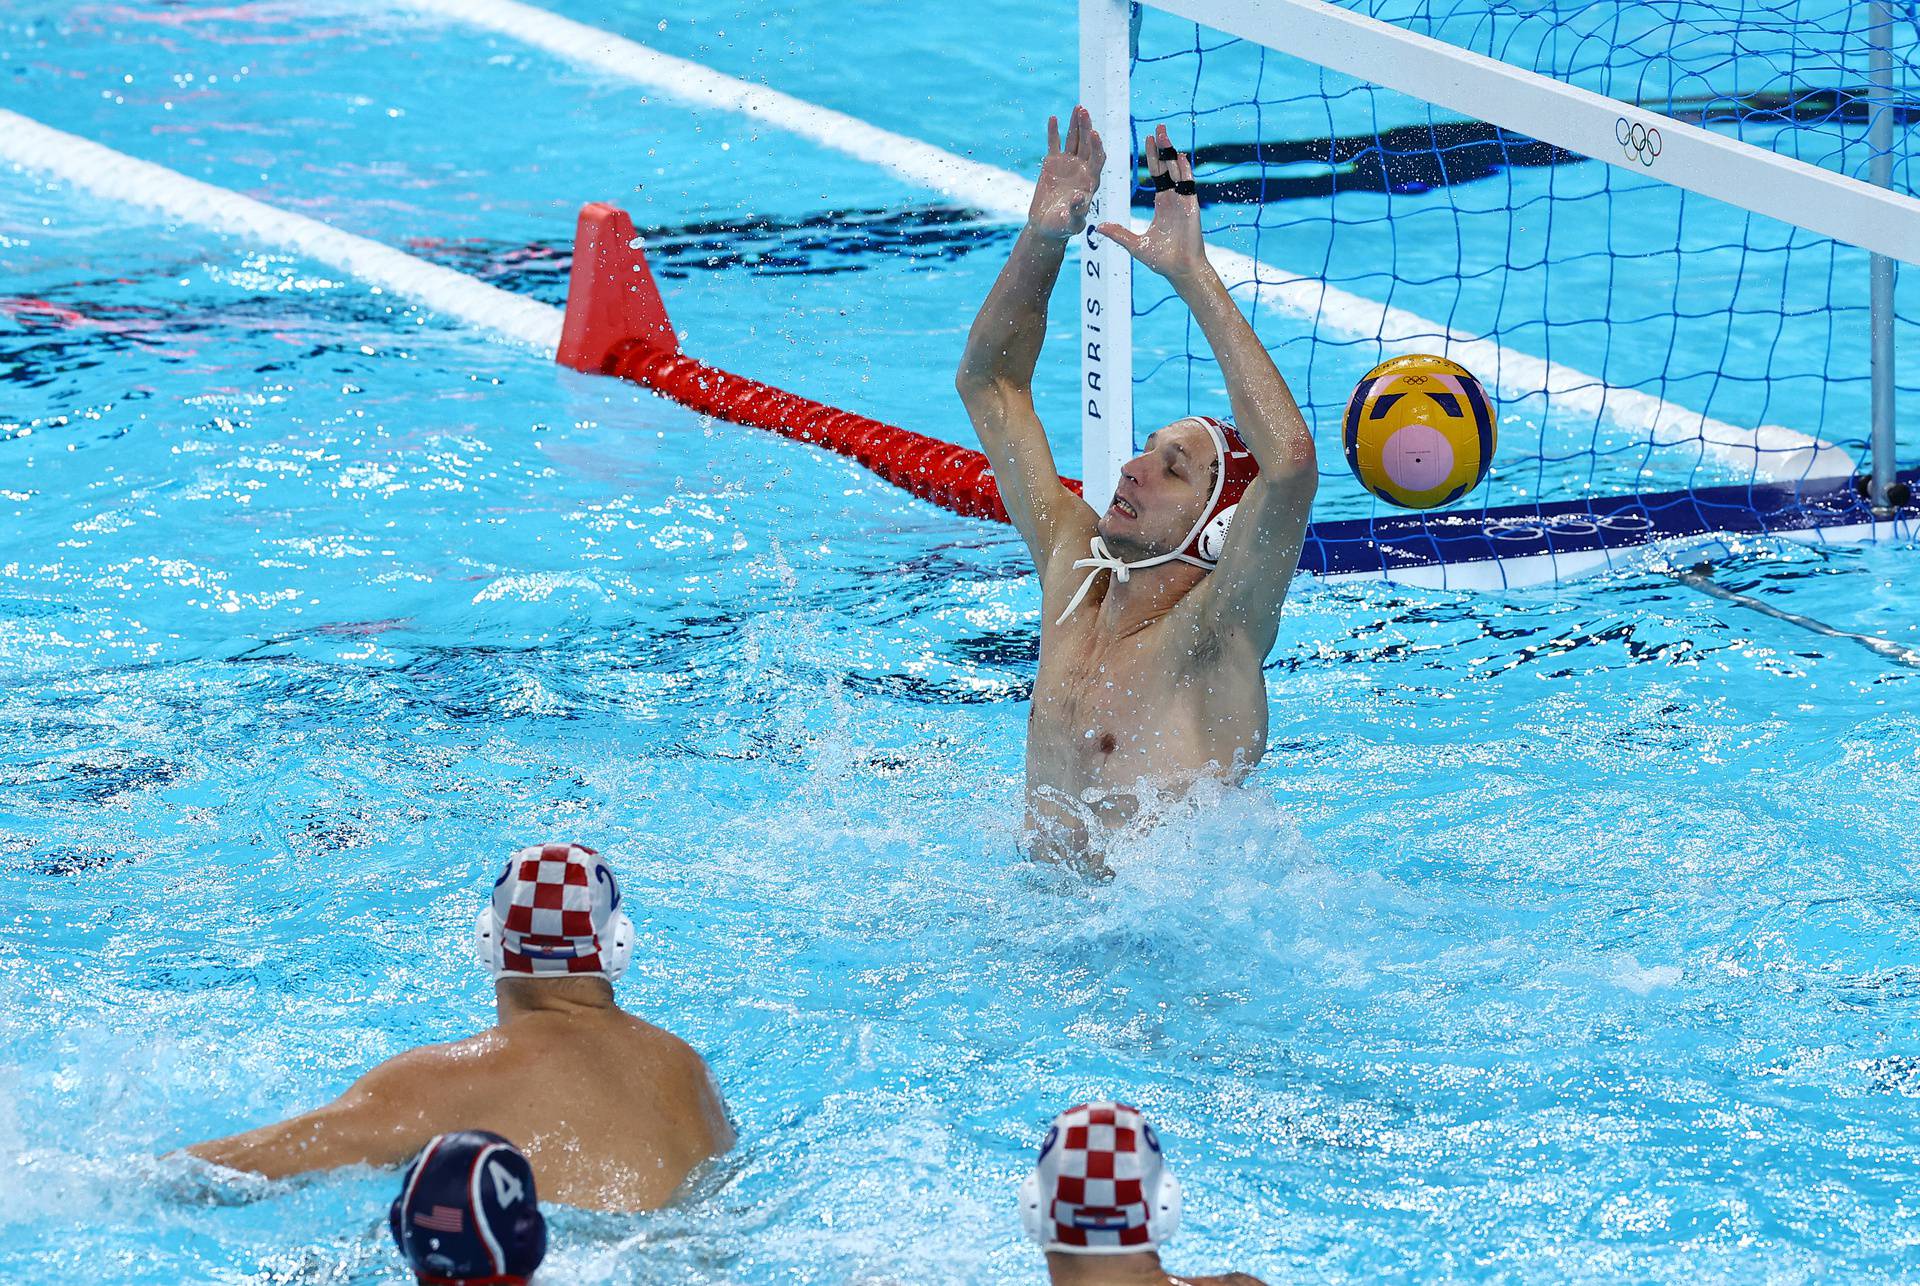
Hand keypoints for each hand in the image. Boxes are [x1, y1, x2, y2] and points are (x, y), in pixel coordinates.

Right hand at [1027, 105, 1105, 241]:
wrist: (1047, 226)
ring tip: (1077, 108)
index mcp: (1091, 181)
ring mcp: (1068, 164)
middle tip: (1084, 111)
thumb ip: (1077, 211)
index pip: (1097, 159)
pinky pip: (1054, 144)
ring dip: (1075, 124)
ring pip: (1074, 140)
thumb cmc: (1063, 227)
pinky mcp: (1053, 163)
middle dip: (1086, 127)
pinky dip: (1054, 132)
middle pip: (1087, 144)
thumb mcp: (1072, 222)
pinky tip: (1053, 118)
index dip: (1096, 146)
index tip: (1094, 134)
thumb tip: (1080, 197)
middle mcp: (1083, 168)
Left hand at [1097, 123, 1210, 285]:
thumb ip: (1118, 233)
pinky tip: (1180, 155)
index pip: (1156, 175)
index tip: (1146, 141)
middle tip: (1157, 128)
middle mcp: (1173, 199)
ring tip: (1164, 134)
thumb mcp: (1135, 244)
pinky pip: (1188, 185)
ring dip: (1171, 152)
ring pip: (1177, 171)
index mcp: (1162, 204)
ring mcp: (1183, 201)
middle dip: (1161, 148)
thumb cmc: (1161, 260)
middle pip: (1167, 168)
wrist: (1180, 270)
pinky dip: (1185, 170)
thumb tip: (1099, 227)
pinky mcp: (1190, 207)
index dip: (1152, 158)